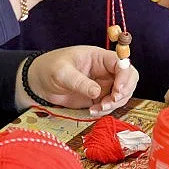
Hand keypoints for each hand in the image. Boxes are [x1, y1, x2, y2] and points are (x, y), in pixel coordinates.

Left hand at [19, 46, 138, 114]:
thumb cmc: (49, 69)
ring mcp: (103, 84)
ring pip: (122, 93)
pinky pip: (111, 104)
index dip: (125, 76)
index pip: (121, 63)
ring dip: (115, 103)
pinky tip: (93, 111)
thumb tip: (97, 92)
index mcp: (99, 57)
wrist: (39, 83)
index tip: (118, 90)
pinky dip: (106, 110)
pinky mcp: (98, 97)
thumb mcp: (62, 73)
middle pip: (129, 78)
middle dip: (124, 91)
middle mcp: (105, 70)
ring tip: (97, 108)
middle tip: (110, 102)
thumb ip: (80, 82)